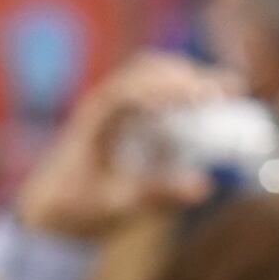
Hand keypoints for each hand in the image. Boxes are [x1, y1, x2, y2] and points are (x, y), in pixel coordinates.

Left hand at [11, 51, 244, 239]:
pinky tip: (207, 103)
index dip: (174, 89)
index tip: (209, 97)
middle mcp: (104, 103)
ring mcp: (112, 105)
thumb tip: (204, 186)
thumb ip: (157, 195)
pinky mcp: (122, 114)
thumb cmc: (77, 208)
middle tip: (230, 91)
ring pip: (152, 73)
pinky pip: (153, 89)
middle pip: (149, 69)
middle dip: (190, 77)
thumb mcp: (116, 207)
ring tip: (224, 93)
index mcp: (96, 120)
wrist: (48, 210)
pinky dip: (181, 91)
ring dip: (187, 78)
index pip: (136, 89)